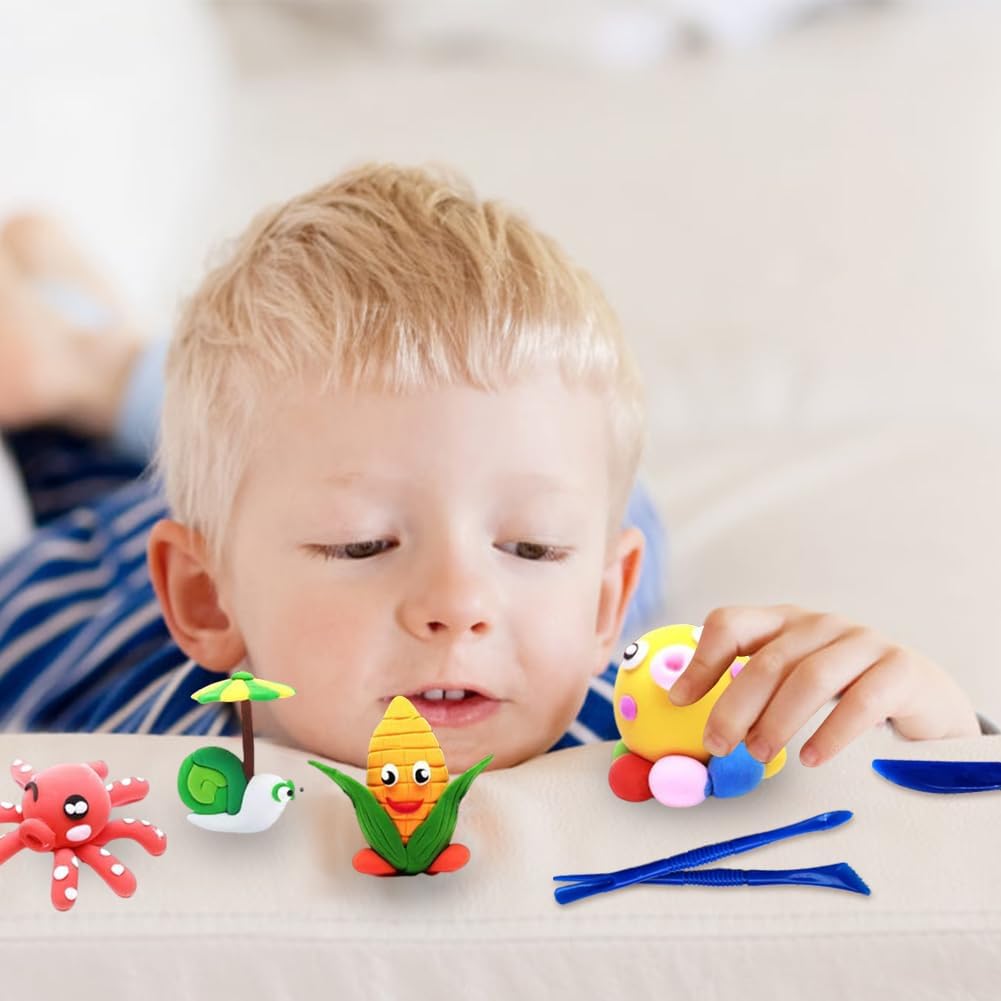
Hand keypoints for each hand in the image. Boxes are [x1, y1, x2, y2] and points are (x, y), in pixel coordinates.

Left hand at [668, 605, 980, 766]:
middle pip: (767, 660)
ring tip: (758, 754)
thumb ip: (751, 690)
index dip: (701, 661)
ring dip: (777, 720)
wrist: (926, 697)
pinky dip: (831, 733)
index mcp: (784, 622)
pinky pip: (861, 701)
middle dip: (734, 706)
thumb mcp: (793, 681)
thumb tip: (691, 717)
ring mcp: (863, 642)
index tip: (680, 701)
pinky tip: (811, 757)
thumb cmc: (844, 691)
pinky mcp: (900, 670)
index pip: (731, 623)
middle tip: (717, 746)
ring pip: (810, 678)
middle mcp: (820, 625)